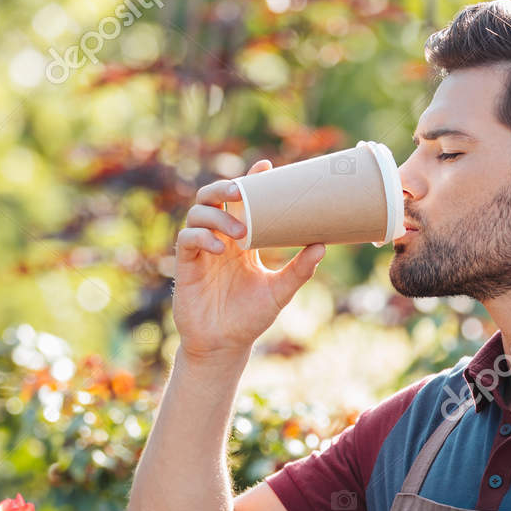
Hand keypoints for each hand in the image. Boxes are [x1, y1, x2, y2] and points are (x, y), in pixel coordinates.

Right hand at [173, 159, 325, 360]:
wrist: (225, 345)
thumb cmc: (250, 318)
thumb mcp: (280, 291)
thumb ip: (299, 270)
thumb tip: (323, 245)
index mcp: (243, 241)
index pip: (243, 202)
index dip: (251, 180)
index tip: (266, 166)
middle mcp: (221, 240)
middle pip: (214, 198)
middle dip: (225, 188)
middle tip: (242, 191)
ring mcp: (202, 251)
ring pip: (198, 213)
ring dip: (218, 216)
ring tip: (239, 233)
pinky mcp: (186, 265)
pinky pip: (188, 240)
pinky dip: (203, 237)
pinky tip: (221, 248)